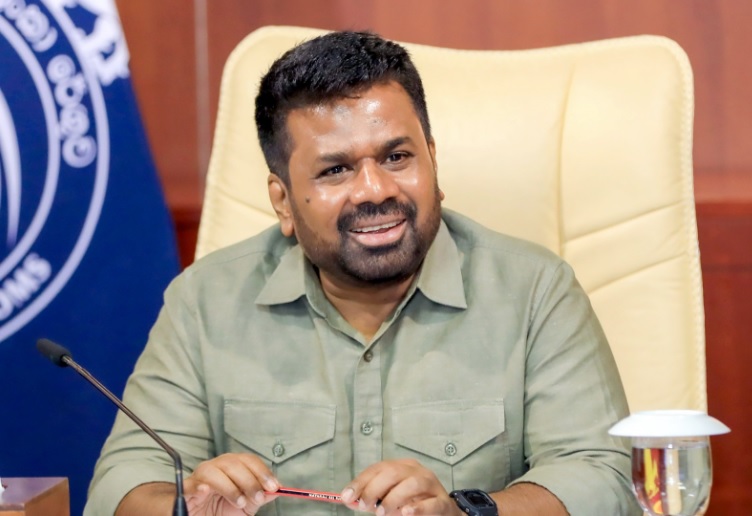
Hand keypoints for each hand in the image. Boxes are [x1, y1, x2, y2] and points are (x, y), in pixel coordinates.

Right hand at [183, 453, 279, 514]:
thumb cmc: (219, 509)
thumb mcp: (244, 506)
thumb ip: (259, 497)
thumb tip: (277, 490)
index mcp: (232, 467)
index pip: (248, 460)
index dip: (262, 472)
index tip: (274, 486)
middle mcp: (216, 467)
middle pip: (233, 463)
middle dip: (250, 480)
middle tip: (258, 498)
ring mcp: (199, 476)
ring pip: (213, 472)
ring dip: (230, 486)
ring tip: (239, 501)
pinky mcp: (185, 490)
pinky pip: (190, 485)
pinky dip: (197, 487)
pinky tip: (205, 491)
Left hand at [340, 459, 461, 515]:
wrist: (444, 512)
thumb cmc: (414, 503)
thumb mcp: (391, 498)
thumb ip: (372, 498)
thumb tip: (348, 499)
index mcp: (403, 466)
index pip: (378, 468)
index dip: (361, 481)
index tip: (347, 495)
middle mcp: (417, 471)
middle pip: (393, 472)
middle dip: (374, 489)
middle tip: (364, 506)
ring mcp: (432, 485)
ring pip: (412, 484)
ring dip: (393, 498)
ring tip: (381, 512)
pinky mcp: (442, 502)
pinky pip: (431, 503)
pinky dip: (417, 508)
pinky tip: (406, 512)